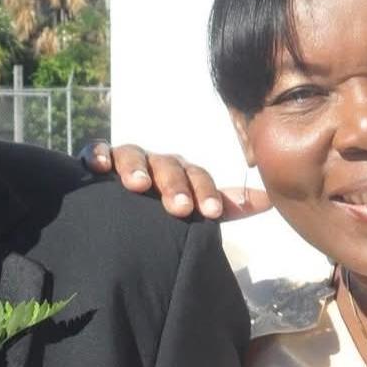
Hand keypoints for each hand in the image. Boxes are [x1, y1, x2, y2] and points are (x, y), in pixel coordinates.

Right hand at [82, 141, 271, 222]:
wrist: (125, 215)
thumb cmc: (164, 213)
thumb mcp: (197, 211)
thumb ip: (228, 206)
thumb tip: (270, 200)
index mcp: (183, 174)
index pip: (198, 178)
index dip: (205, 193)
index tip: (211, 213)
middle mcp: (157, 164)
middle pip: (168, 166)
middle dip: (175, 186)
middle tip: (179, 208)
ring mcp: (128, 160)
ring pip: (134, 155)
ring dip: (137, 168)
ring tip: (139, 185)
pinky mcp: (99, 161)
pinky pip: (96, 151)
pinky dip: (96, 154)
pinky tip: (97, 166)